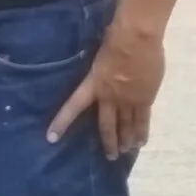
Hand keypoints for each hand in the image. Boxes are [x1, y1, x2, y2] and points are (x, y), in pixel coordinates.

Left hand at [47, 18, 164, 159]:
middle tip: (111, 156)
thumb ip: (99, 70)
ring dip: (127, 140)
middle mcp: (109, 97)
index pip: (72, 107)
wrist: (136, 38)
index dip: (61, 123)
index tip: (51, 138)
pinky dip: (142, 132)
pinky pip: (142, 120)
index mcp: (93, 84)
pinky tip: (141, 142)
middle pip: (107, 126)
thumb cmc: (115, 39)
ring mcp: (128, 100)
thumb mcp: (99, 56)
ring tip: (126, 152)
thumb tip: (102, 75)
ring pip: (127, 126)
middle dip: (108, 142)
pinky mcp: (145, 99)